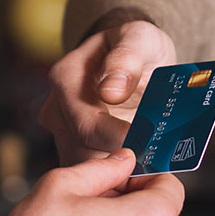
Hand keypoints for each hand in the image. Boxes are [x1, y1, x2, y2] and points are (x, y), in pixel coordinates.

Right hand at [41, 18, 177, 165]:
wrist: (136, 59)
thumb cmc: (137, 46)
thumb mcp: (140, 38)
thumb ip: (127, 57)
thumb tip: (111, 90)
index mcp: (66, 77)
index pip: (85, 122)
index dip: (117, 138)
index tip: (148, 143)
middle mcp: (58, 109)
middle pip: (81, 151)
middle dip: (119, 162)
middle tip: (157, 162)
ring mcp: (65, 132)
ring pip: (85, 168)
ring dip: (119, 174)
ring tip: (153, 167)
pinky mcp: (77, 149)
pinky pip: (92, 173)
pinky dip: (118, 177)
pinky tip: (142, 171)